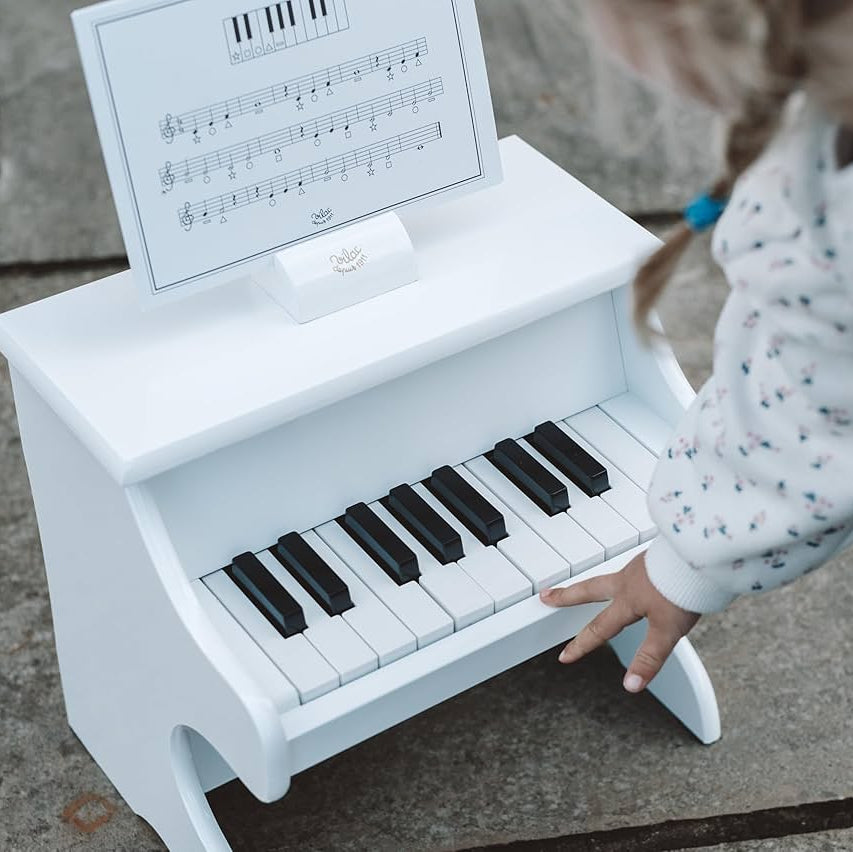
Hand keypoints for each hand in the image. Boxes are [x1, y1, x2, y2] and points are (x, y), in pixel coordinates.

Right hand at [539, 551, 699, 692]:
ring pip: (608, 576)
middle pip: (588, 590)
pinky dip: (622, 574)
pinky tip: (632, 575)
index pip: (599, 628)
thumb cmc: (685, 588)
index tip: (565, 656)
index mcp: (627, 600)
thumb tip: (631, 685)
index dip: (581, 645)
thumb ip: (648, 658)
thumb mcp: (667, 631)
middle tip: (547, 595)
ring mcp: (639, 567)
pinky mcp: (653, 559)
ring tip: (584, 584)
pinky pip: (630, 567)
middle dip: (566, 596)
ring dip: (592, 582)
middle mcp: (628, 581)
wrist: (703, 556)